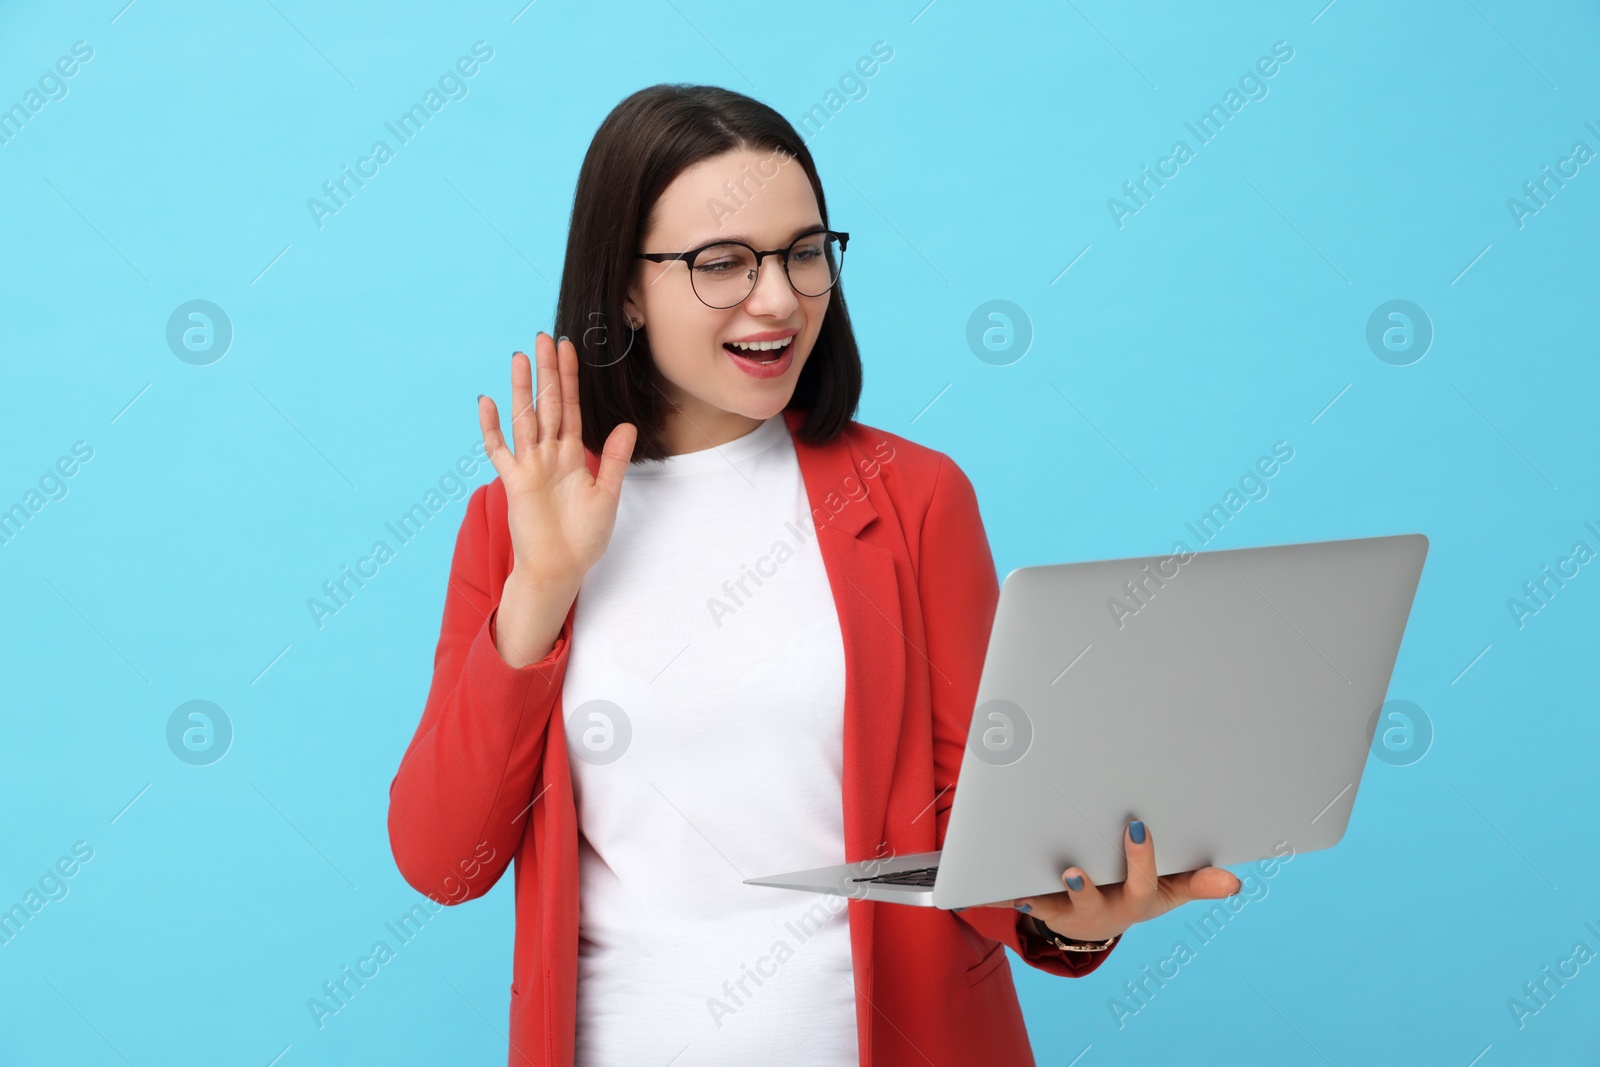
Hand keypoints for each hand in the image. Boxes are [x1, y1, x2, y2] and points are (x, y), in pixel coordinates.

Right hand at [478, 333, 636, 588]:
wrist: (560, 568)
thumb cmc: (582, 537)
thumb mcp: (607, 495)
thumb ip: (612, 459)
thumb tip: (626, 425)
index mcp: (572, 455)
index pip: (570, 408)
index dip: (569, 379)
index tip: (568, 349)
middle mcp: (549, 454)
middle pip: (547, 404)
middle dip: (547, 371)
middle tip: (543, 337)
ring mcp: (529, 466)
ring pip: (524, 419)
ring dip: (522, 389)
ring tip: (519, 358)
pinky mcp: (514, 482)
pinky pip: (499, 450)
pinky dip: (491, 427)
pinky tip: (486, 401)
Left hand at [1011, 820, 1242, 943]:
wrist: (1097, 922)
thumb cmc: (1137, 892)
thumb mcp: (1169, 889)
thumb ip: (1197, 882)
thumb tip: (1235, 881)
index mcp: (1136, 900)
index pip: (1144, 882)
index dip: (1141, 858)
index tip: (1138, 826)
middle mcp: (1102, 910)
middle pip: (1094, 900)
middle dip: (1084, 887)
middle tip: (1074, 869)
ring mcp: (1071, 912)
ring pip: (1055, 906)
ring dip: (1041, 894)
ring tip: (1031, 879)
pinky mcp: (1045, 909)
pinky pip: (1021, 901)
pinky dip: (1004, 893)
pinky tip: (988, 882)